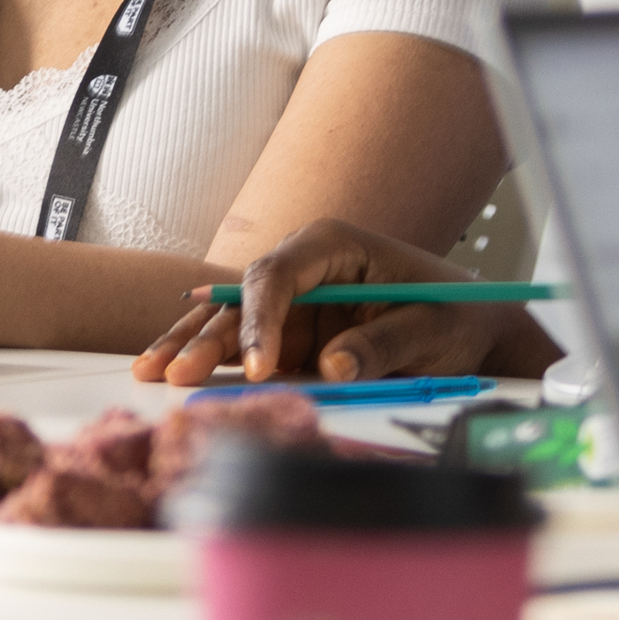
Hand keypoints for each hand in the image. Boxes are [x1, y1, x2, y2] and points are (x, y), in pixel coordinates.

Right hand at [136, 216, 542, 386]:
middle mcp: (304, 267)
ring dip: (191, 344)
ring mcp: (293, 302)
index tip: (260, 366)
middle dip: (209, 335)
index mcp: (336, 245)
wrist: (469, 331)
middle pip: (243, 297)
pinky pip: (239, 344)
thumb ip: (384, 346)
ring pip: (229, 319)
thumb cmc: (457, 317)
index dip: (262, 319)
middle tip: (178, 374)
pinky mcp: (289, 334)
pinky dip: (206, 357)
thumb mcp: (433, 330)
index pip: (281, 274)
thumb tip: (332, 367)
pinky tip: (166, 368)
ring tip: (149, 371)